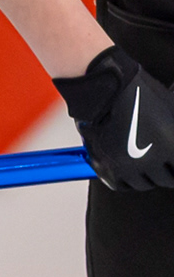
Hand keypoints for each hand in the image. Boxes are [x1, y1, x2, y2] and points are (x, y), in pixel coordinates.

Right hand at [56, 47, 173, 189]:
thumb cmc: (142, 95)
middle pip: (165, 180)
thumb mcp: (173, 109)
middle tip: (163, 166)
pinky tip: (130, 170)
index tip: (172, 164)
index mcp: (172, 146)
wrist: (109, 91)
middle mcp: (151, 161)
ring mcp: (128, 167)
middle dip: (165, 173)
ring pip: (143, 184)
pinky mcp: (108, 169)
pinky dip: (127, 180)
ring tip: (146, 167)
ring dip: (146, 177)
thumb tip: (173, 144)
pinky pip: (122, 185)